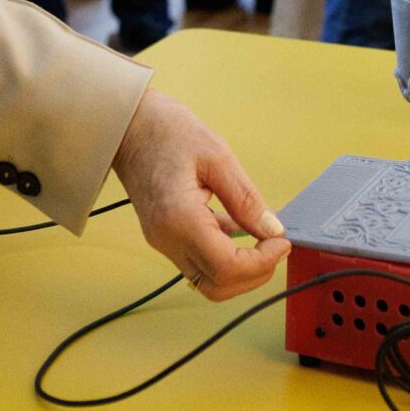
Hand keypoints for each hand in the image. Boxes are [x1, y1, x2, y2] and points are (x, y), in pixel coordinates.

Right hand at [110, 89, 289, 300]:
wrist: (128, 125)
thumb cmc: (166, 131)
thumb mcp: (217, 156)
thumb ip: (246, 198)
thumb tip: (272, 229)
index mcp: (179, 218)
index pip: (227, 266)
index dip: (262, 262)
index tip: (281, 241)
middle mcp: (167, 239)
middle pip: (218, 285)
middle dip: (254, 274)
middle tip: (275, 246)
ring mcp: (162, 241)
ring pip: (208, 280)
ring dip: (240, 268)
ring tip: (262, 239)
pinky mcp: (164, 236)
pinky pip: (199, 260)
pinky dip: (224, 254)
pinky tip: (238, 227)